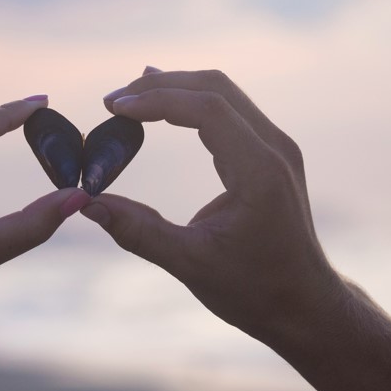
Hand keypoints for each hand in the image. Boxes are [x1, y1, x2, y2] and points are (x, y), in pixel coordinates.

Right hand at [81, 69, 342, 342]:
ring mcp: (277, 148)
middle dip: (161, 86)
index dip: (157, 100)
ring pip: (224, 94)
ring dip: (176, 89)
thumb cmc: (254, 289)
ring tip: (130, 98)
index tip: (114, 108)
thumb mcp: (190, 264)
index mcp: (260, 172)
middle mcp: (275, 149)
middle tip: (113, 101)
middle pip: (215, 88)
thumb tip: (86, 204)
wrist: (304, 304)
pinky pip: (231, 111)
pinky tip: (166, 106)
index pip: (207, 108)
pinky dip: (193, 103)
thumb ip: (138, 231)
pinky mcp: (272, 155)